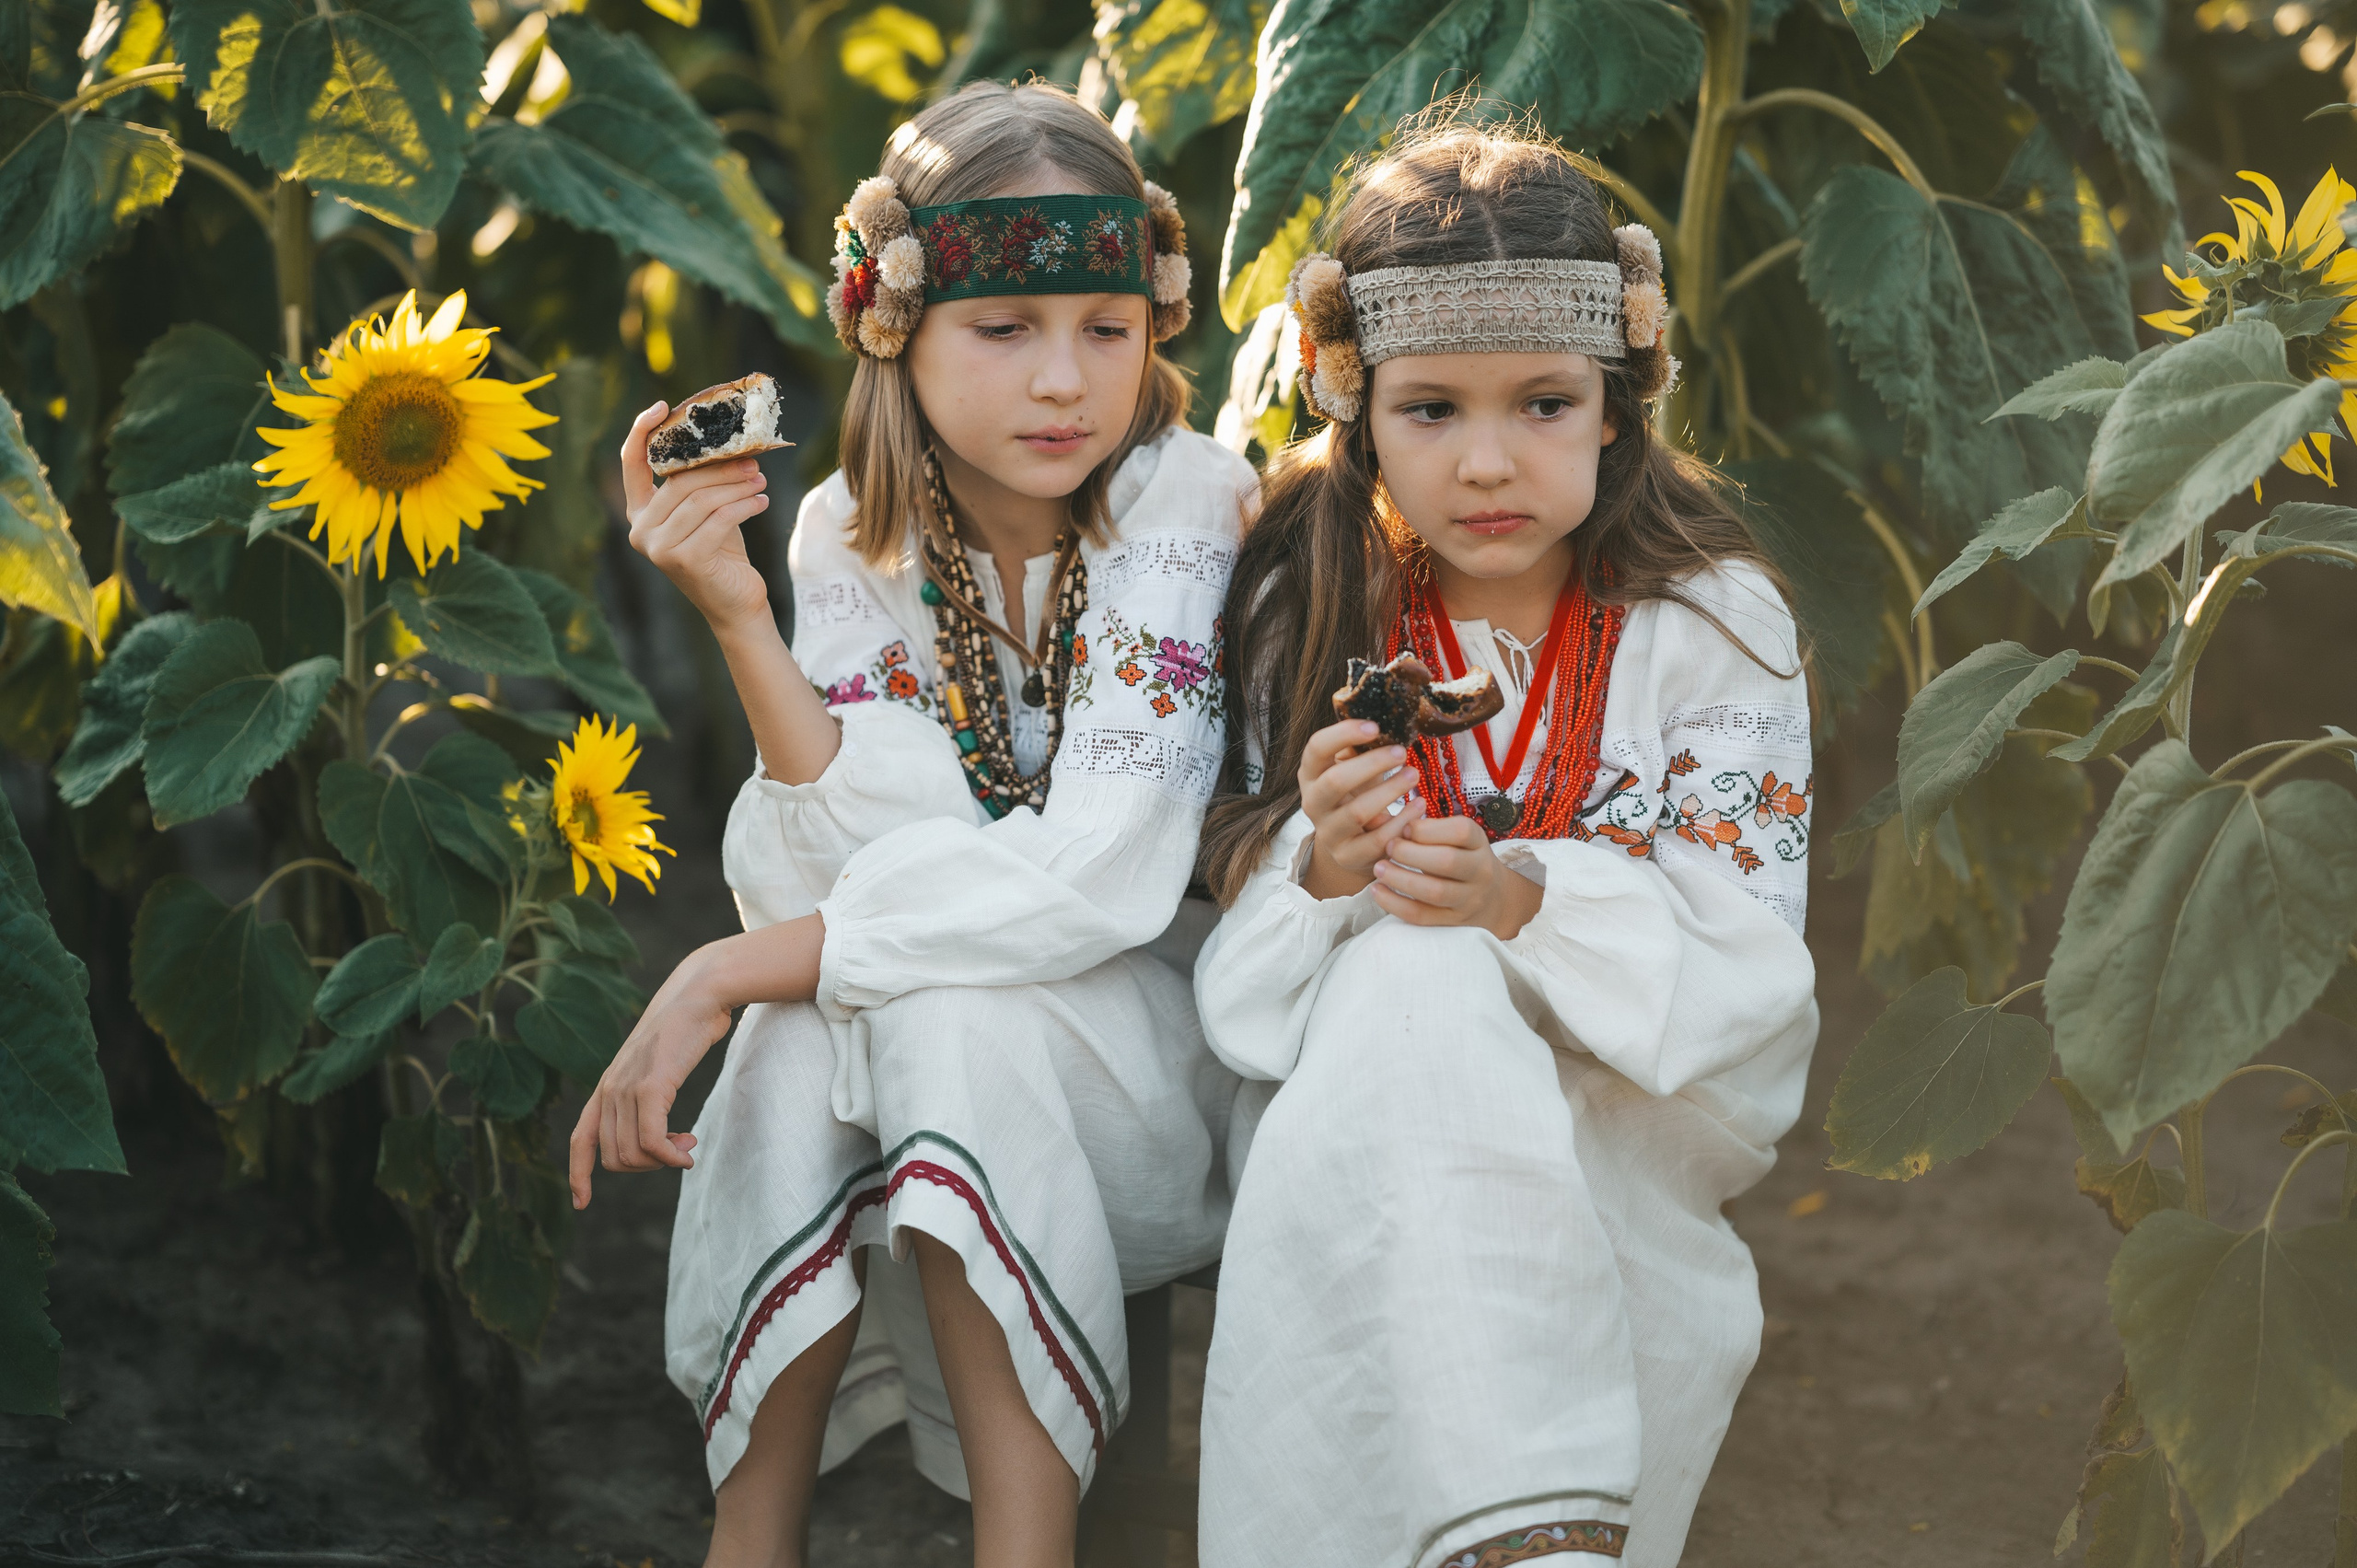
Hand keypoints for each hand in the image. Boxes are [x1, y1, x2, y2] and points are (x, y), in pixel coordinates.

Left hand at [568, 943, 732, 1207]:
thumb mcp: (657, 1066)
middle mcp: (609, 1090)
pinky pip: (652, 1142)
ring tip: (688, 1146)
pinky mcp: (650, 1086)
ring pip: (633, 1154)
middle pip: (614, 1157)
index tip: (581, 1203)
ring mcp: (626, 1088)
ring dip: (663, 1161)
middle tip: (679, 1153)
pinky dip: (670, 1157)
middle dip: (647, 1166)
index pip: (580, 1139)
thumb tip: (657, 1136)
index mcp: (606, 1086)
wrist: (699, 996)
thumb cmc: (685, 1030)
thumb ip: (647, 1095)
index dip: (578, 1175)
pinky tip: (688, 1153)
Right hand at [623, 402, 773, 633]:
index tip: (663, 406)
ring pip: (701, 499)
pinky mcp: (684, 560)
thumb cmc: (722, 552)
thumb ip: (701, 481)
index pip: (631, 464)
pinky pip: (719, 520)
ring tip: (761, 480)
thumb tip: (728, 440)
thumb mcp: (707, 511)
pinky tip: (761, 501)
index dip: (641, 431)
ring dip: (737, 485)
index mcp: (640, 513)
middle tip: (753, 460)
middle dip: (720, 466)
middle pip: (679, 481)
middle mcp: (641, 531)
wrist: (736, 604)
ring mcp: (658, 548)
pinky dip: (744, 506)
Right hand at [1298, 718, 1422, 899]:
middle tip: (1402, 751)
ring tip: (1414, 774)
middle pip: (1335, 781)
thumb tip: (1387, 717)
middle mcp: (1312, 803)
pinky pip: (1376, 841)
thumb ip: (1361, 748)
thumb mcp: (1354, 768)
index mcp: (1310, 774)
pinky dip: (1402, 822)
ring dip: (1390, 791)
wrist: (1350, 842)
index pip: (1316, 748)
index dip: (1343, 734)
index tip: (1375, 726)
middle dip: (1372, 764)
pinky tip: (1419, 806)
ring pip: (1358, 813)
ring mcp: (1328, 833)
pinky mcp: (1348, 856)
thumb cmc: (1356, 793)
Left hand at [1369, 814, 1544, 938]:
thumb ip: (1431, 830)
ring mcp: (1468, 899)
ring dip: (1400, 879)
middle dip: (1410, 853)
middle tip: (1388, 847)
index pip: (1461, 831)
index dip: (1427, 829)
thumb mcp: (1458, 838)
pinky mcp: (1452, 920)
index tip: (1405, 827)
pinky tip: (1378, 891)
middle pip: (1447, 861)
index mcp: (1479, 843)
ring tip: (1379, 868)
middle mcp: (1479, 871)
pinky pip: (1421, 916)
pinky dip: (1395, 904)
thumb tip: (1390, 822)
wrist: (1492, 898)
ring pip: (1434, 891)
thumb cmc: (1463, 858)